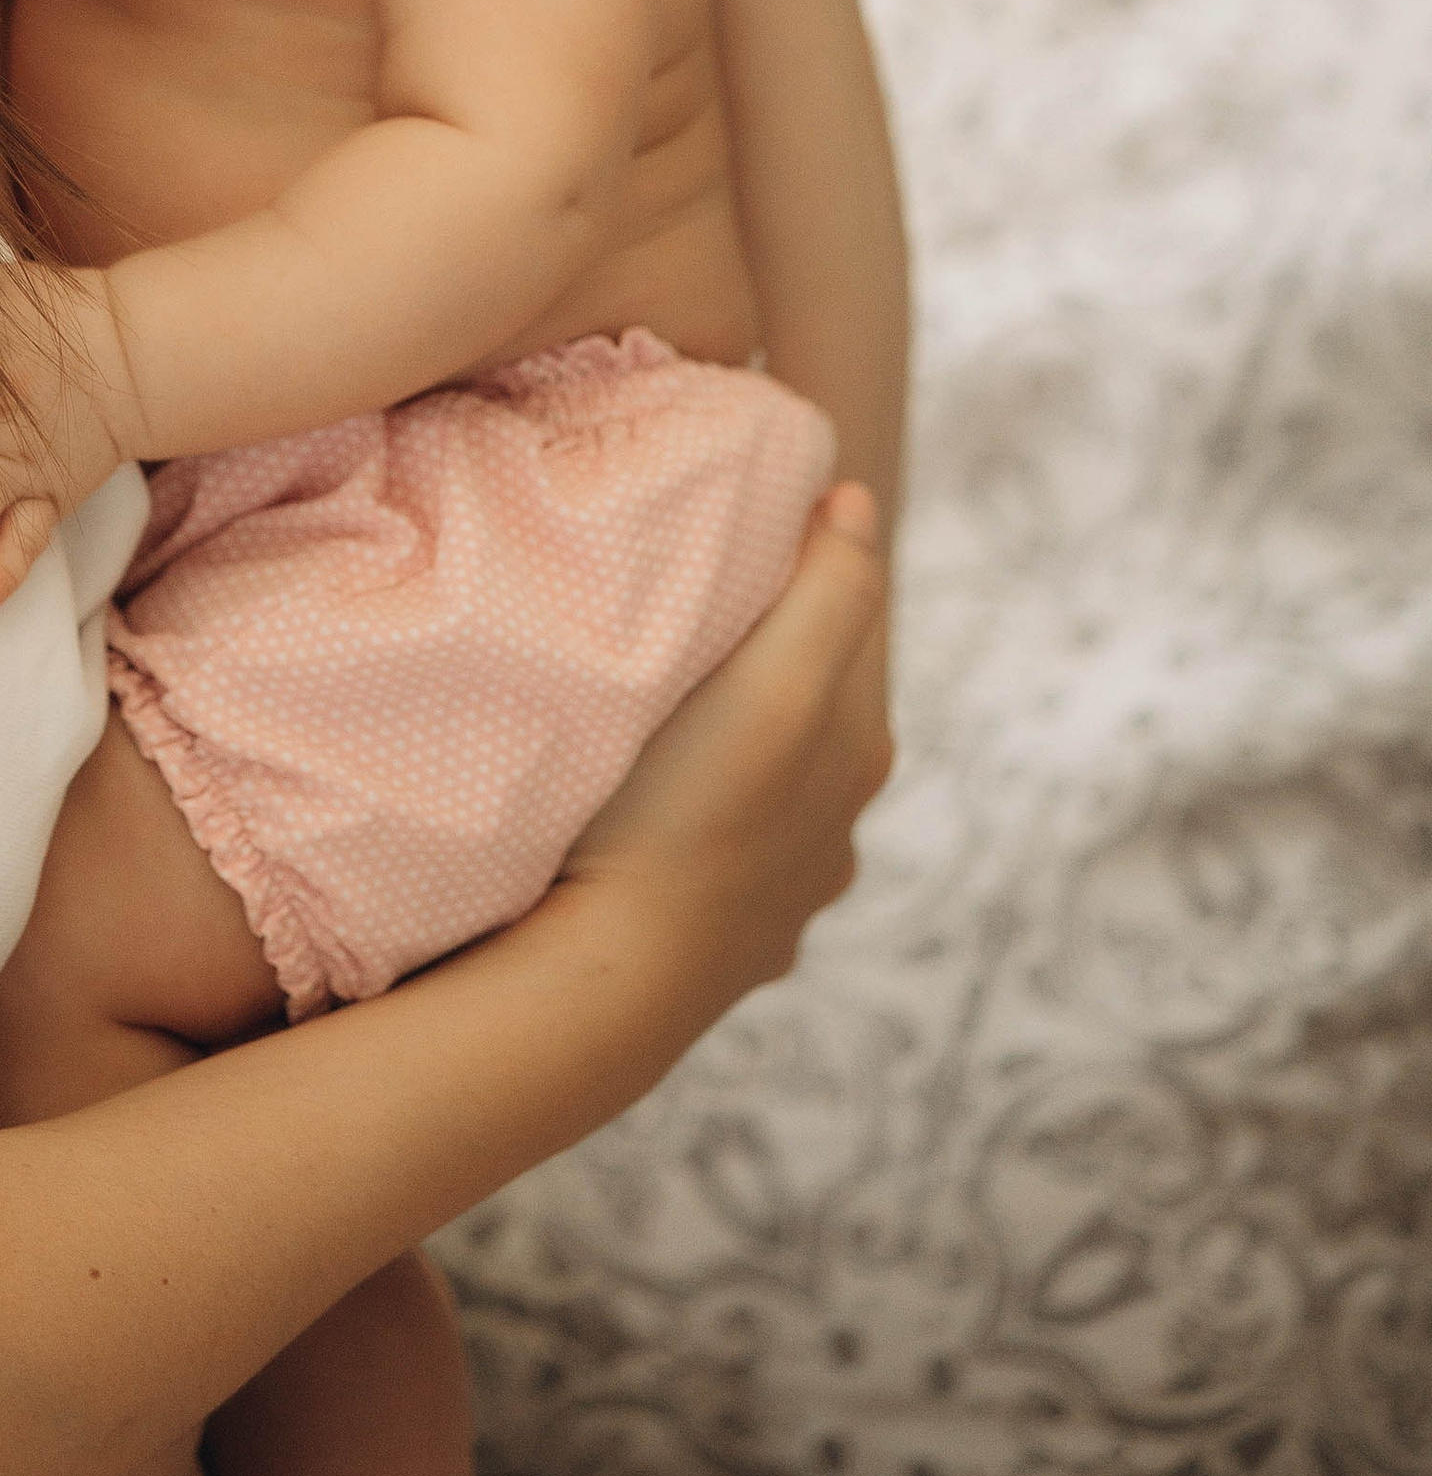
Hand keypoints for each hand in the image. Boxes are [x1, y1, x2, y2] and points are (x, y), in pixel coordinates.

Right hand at [543, 483, 891, 1011]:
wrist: (617, 977)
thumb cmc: (687, 810)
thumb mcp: (776, 679)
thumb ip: (832, 587)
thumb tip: (857, 499)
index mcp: (858, 750)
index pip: (841, 625)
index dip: (790, 576)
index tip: (719, 545)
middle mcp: (837, 829)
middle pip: (803, 707)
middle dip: (758, 667)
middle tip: (674, 627)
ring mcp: (783, 900)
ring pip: (760, 789)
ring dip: (725, 755)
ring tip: (652, 729)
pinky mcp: (725, 950)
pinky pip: (715, 861)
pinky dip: (694, 832)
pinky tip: (648, 824)